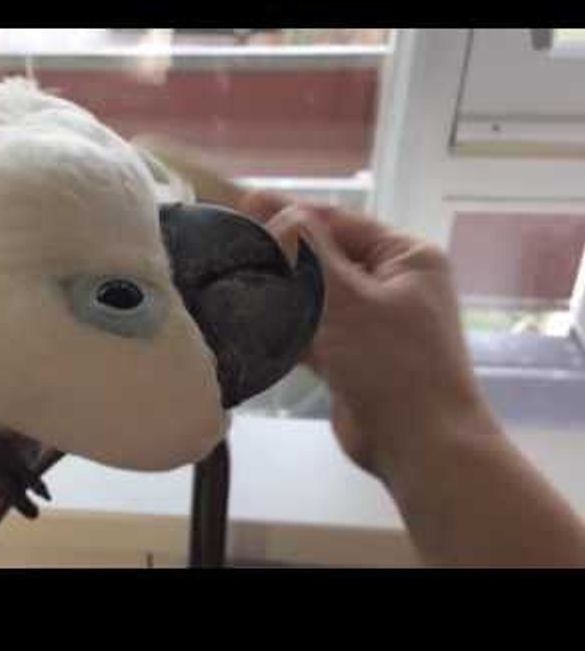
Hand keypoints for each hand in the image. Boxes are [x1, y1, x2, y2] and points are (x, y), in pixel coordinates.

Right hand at [240, 192, 498, 480]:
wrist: (421, 445)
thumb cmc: (393, 362)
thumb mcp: (349, 297)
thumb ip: (310, 251)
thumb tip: (276, 210)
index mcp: (405, 258)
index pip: (340, 222)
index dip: (292, 213)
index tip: (244, 205)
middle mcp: (391, 284)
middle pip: (325, 257)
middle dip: (282, 253)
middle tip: (229, 243)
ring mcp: (371, 322)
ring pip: (315, 294)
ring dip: (280, 290)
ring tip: (230, 277)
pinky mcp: (350, 356)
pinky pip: (311, 329)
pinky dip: (284, 324)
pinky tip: (248, 317)